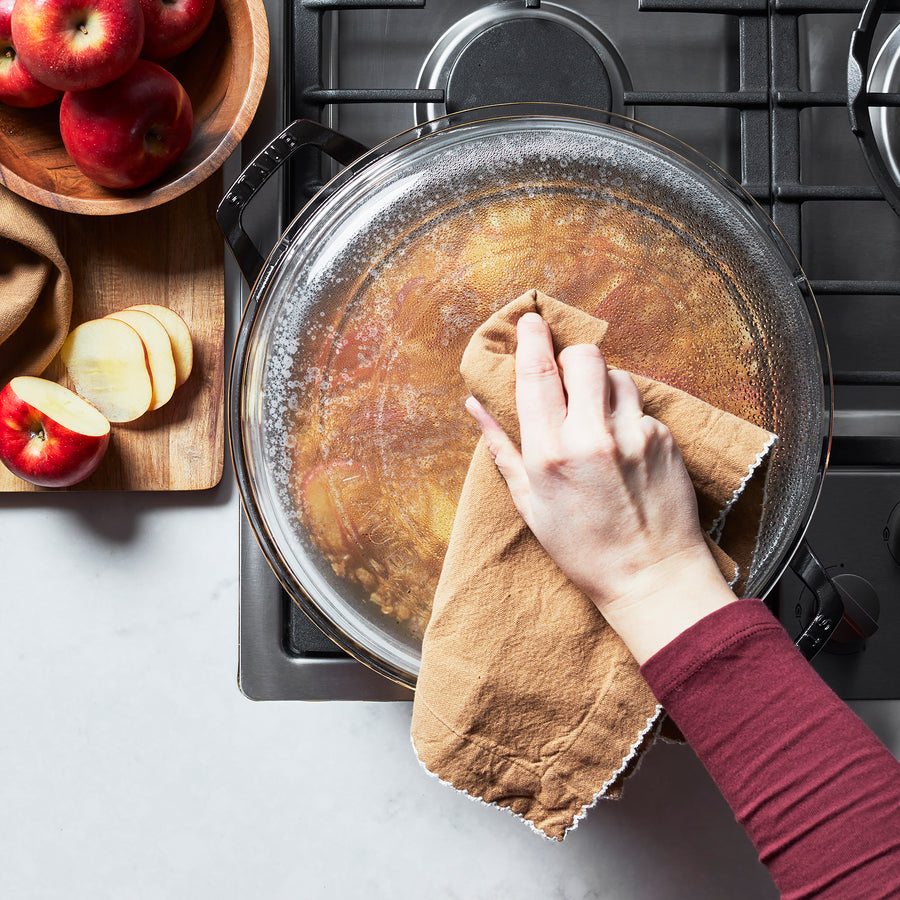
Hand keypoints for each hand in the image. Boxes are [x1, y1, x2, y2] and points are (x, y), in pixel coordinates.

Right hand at [466, 311, 733, 662]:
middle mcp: (591, 437)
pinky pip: (640, 404)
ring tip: (597, 418)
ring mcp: (633, 435)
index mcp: (549, 453)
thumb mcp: (529, 503)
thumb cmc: (582, 548)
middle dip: (571, 359)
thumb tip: (474, 405)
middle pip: (583, 357)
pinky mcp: (664, 438)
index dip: (531, 338)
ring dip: (601, 385)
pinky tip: (623, 446)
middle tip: (566, 379)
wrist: (650, 575)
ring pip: (616, 375)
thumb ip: (501, 448)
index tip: (530, 320)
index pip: (537, 373)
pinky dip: (627, 413)